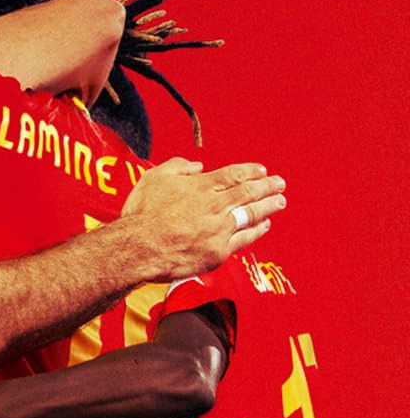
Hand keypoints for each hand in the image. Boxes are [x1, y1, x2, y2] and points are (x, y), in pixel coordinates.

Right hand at [120, 158, 286, 278]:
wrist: (138, 247)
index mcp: (200, 187)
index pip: (233, 175)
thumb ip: (176, 167)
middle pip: (249, 193)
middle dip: (268, 186)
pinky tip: (264, 225)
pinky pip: (245, 238)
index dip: (251, 171)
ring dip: (269, 206)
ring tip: (280, 201)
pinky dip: (257, 230)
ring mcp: (219, 229)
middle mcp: (215, 206)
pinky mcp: (219, 251)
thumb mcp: (152, 179)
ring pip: (252, 214)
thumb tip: (196, 166)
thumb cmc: (142, 214)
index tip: (262, 170)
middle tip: (279, 183)